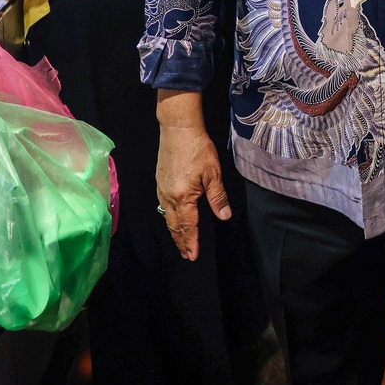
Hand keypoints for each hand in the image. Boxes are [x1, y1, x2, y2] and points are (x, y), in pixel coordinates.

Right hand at [156, 98, 230, 260]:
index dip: (191, 242)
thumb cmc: (197, 148)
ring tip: (180, 241)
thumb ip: (217, 197)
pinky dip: (169, 217)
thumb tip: (224, 216)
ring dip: (174, 231)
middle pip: (175, 225)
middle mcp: (169, 196)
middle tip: (186, 255)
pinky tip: (172, 217)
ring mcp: (162, 188)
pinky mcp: (160, 180)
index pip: (188, 226)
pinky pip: (163, 205)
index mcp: (183, 197)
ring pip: (167, 216)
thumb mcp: (213, 173)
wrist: (177, 128)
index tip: (193, 256)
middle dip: (181, 241)